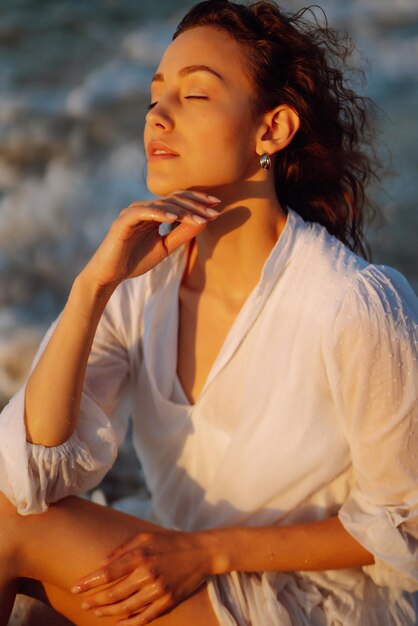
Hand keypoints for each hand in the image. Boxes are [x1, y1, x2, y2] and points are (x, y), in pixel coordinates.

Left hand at [71, 529, 213, 624]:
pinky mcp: (168, 601)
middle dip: (95, 600)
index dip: (89, 582)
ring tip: (96, 613)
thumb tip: (101, 564)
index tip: (75, 588)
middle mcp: (147, 573)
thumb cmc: (170, 542)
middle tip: (83, 603)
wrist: (201, 552)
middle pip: (113, 594)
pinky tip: (118, 623)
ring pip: (126, 608)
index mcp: (140, 555)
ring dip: (108, 613)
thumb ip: (123, 549)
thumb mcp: (146, 537)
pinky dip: (129, 623)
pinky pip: (144, 617)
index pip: (107, 573)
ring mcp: (158, 590)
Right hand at [82, 189, 220, 289]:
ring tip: (200, 218)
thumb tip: (204, 221)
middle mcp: (144, 208)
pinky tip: (174, 217)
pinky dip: (159, 213)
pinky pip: (143, 212)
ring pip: (161, 204)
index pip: (179, 200)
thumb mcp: (166, 247)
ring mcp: (133, 212)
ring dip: (182, 211)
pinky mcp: (123, 221)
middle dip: (196, 205)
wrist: (110, 274)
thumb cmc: (135, 260)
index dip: (198, 201)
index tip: (217, 206)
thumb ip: (182, 234)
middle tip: (214, 211)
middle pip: (173, 199)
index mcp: (154, 213)